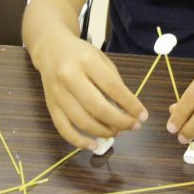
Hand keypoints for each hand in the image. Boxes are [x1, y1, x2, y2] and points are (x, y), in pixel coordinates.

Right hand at [35, 33, 146, 149]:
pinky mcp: (50, 105)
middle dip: (120, 122)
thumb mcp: (101, 59)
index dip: (131, 104)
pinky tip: (93, 145)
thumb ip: (114, 83)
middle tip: (134, 127)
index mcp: (87, 61)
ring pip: (82, 121)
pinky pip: (63, 129)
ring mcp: (57, 93)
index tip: (143, 116)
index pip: (113, 87)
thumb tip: (129, 111)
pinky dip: (79, 141)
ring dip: (104, 132)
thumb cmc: (81, 54)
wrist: (51, 48)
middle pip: (97, 108)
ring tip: (118, 132)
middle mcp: (69, 77)